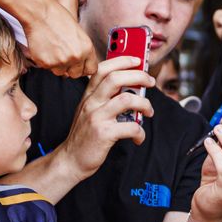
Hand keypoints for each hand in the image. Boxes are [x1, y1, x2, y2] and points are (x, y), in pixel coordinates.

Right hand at [20, 0, 96, 78]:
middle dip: (70, 68)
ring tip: (53, 49)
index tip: (79, 65)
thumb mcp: (79, 34)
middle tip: (63, 55)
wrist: (40, 14)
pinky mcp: (46, 63)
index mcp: (87, 48)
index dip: (84, 68)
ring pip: (60, 72)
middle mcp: (76, 57)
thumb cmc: (59, 19)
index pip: (91, 70)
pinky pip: (48, 68)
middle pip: (76, 74)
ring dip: (57, 65)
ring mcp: (61, 61)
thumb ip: (83, 50)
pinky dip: (46, 61)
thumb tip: (82, 65)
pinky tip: (45, 49)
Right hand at [60, 56, 152, 175]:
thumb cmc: (84, 136)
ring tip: (149, 112)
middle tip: (150, 82)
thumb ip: (106, 99)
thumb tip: (132, 89)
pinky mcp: (104, 134)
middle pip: (116, 78)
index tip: (137, 60)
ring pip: (126, 99)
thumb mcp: (90, 112)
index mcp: (88, 96)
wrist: (70, 160)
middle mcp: (91, 103)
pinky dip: (140, 132)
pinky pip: (130, 127)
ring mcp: (96, 117)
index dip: (122, 61)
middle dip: (139, 76)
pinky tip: (138, 137)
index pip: (103, 69)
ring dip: (144, 104)